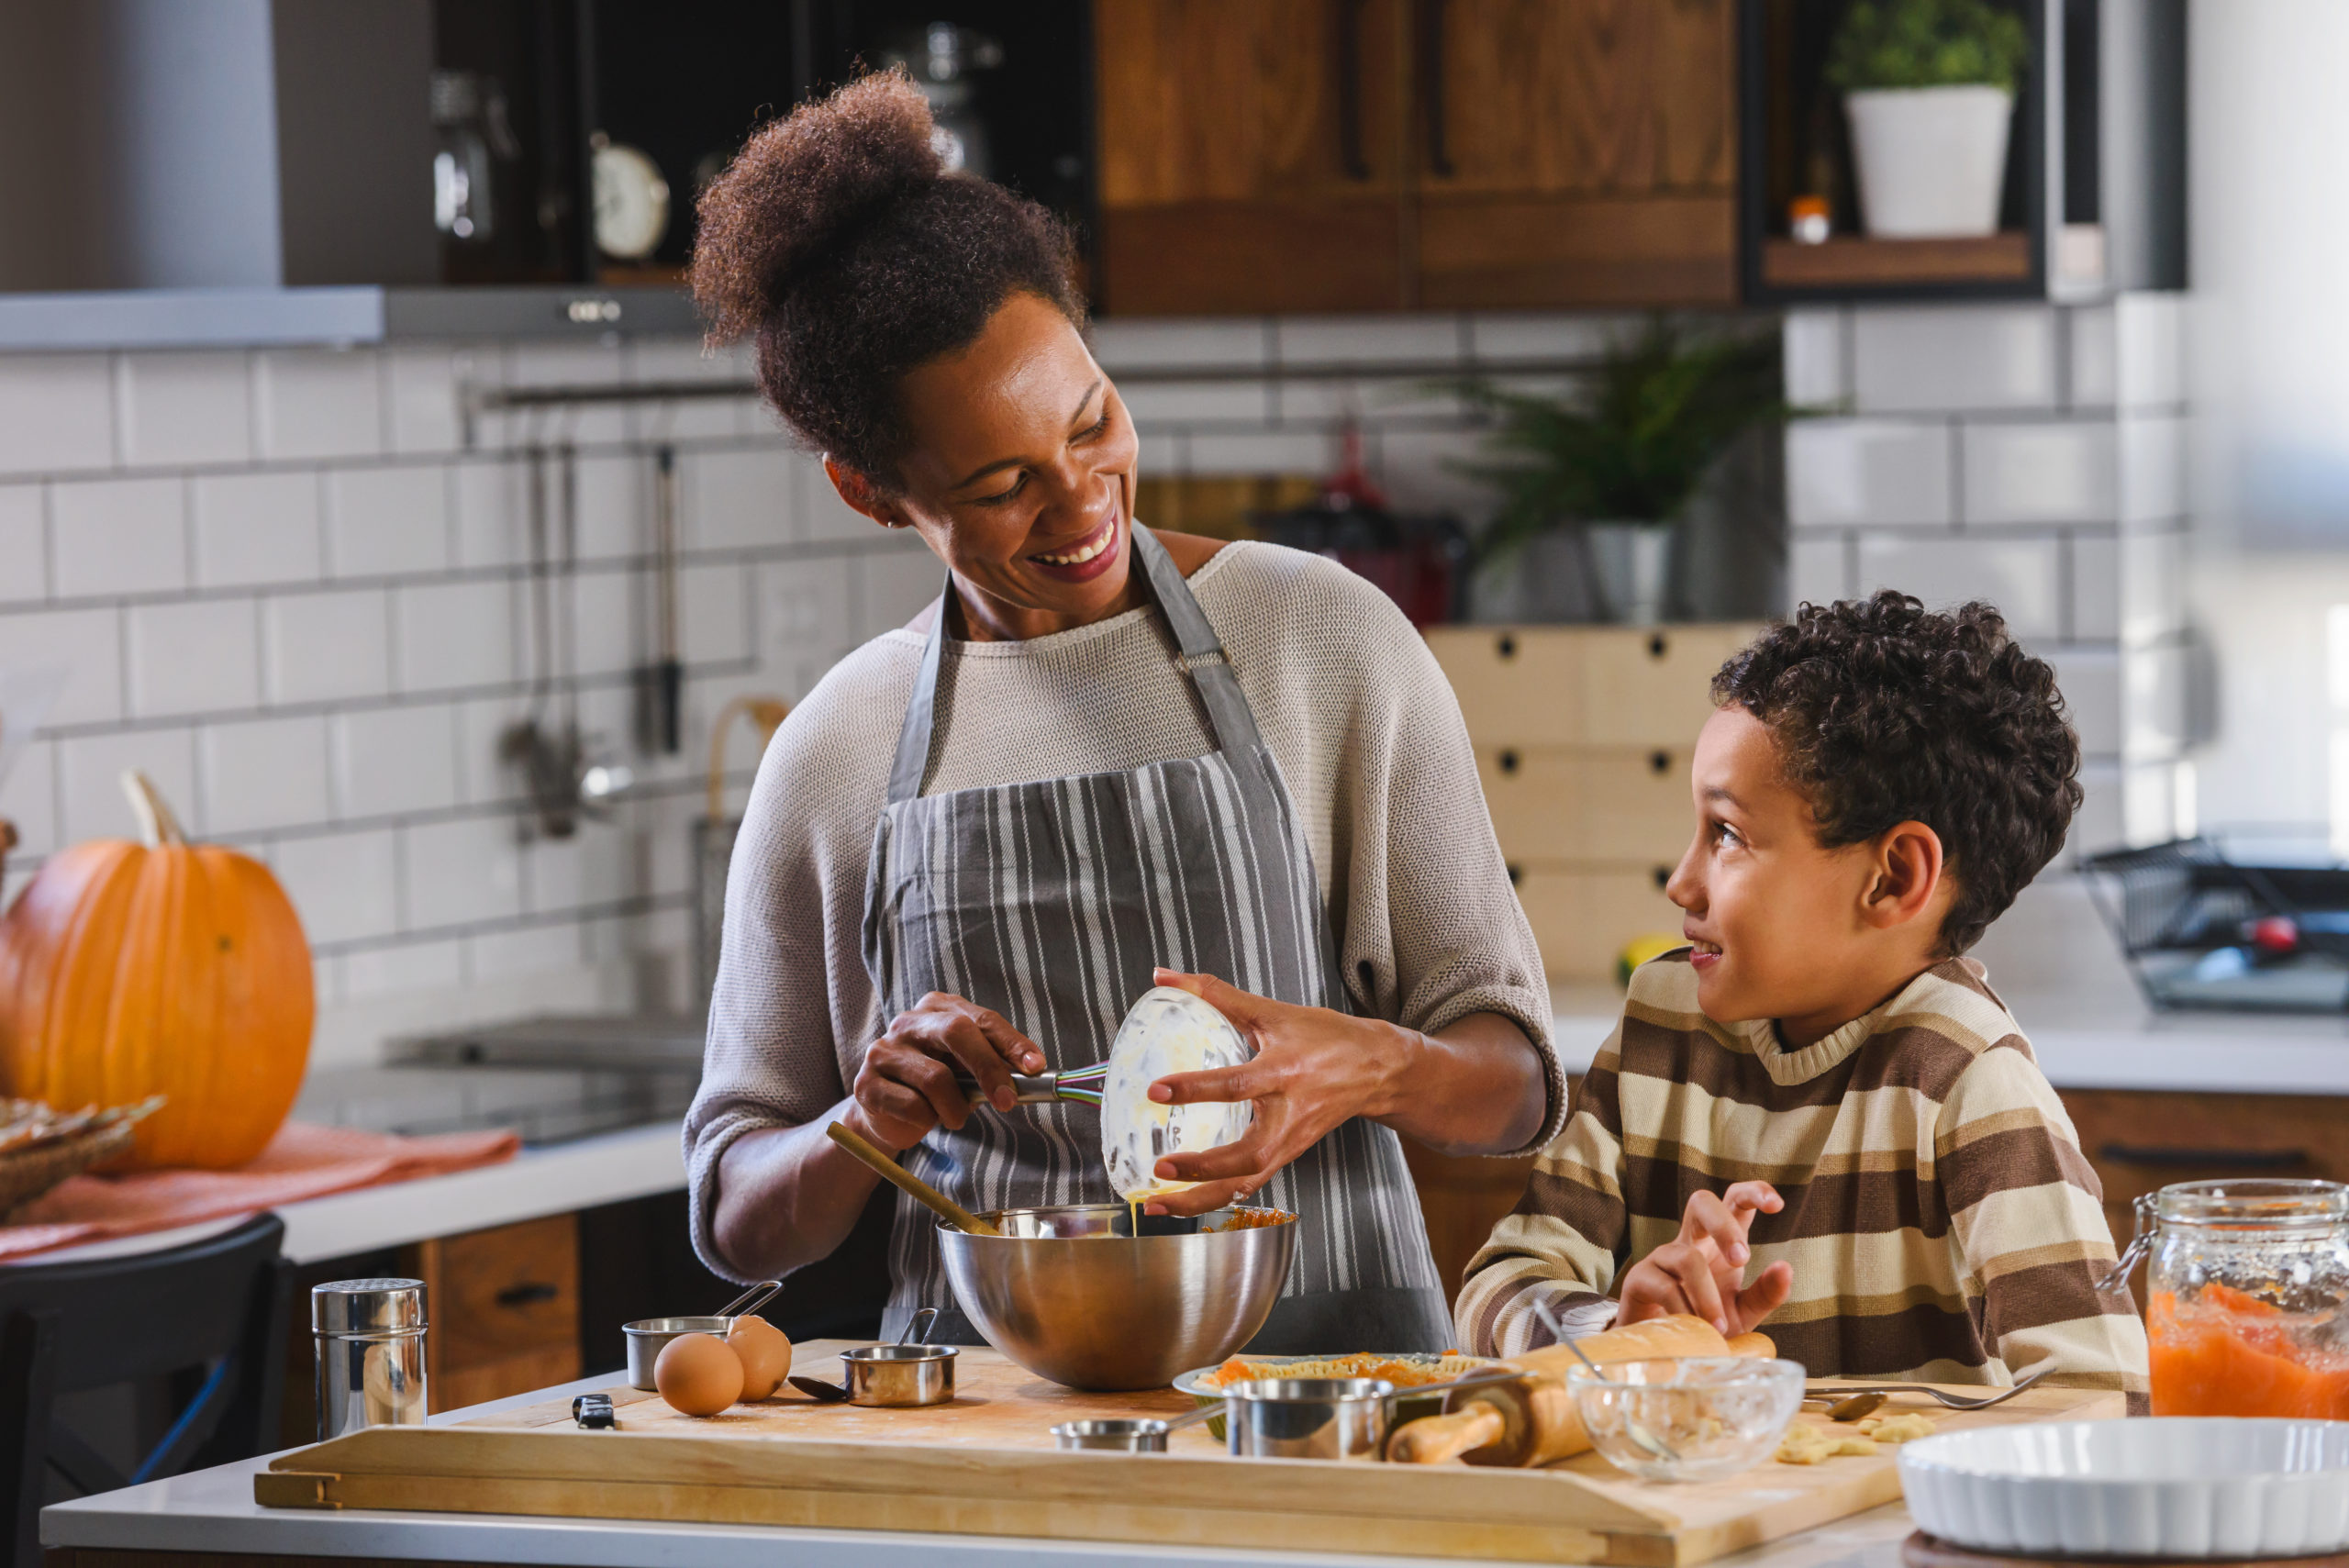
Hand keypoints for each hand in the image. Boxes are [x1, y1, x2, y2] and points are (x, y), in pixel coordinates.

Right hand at [847, 993, 1046, 1152]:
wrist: (887, 1115)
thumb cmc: (937, 1086)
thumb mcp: (968, 1069)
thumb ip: (994, 1064)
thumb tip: (1033, 1072)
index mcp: (939, 1008)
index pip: (982, 1019)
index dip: (1011, 1043)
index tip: (1036, 1067)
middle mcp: (908, 1021)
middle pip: (956, 1033)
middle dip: (988, 1068)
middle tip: (1007, 1102)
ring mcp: (883, 1050)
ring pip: (936, 1078)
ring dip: (955, 1108)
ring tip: (954, 1116)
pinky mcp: (866, 1083)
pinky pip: (912, 1105)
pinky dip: (928, 1119)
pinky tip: (924, 1118)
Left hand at [1138, 968, 1413, 1216]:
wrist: (1375, 1069)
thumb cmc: (1325, 1038)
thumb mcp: (1272, 1010)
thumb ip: (1216, 994)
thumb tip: (1163, 976)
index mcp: (1284, 1073)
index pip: (1236, 1084)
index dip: (1195, 1088)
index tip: (1157, 1091)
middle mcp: (1289, 1115)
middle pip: (1247, 1155)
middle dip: (1202, 1167)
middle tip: (1160, 1169)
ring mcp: (1290, 1142)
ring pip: (1247, 1181)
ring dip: (1203, 1198)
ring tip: (1160, 1205)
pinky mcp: (1289, 1155)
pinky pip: (1251, 1185)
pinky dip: (1219, 1199)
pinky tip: (1186, 1205)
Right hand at [1616, 1182, 1792, 1336]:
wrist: (1667, 1352)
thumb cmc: (1707, 1324)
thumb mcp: (1744, 1312)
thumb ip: (1766, 1293)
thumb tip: (1786, 1268)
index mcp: (1719, 1242)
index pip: (1734, 1201)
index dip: (1754, 1192)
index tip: (1778, 1205)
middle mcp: (1691, 1240)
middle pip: (1701, 1202)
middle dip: (1723, 1226)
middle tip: (1741, 1260)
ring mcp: (1662, 1256)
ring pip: (1687, 1257)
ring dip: (1707, 1295)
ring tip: (1718, 1327)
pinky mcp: (1639, 1279)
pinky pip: (1665, 1287)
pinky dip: (1686, 1312)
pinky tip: (1694, 1330)